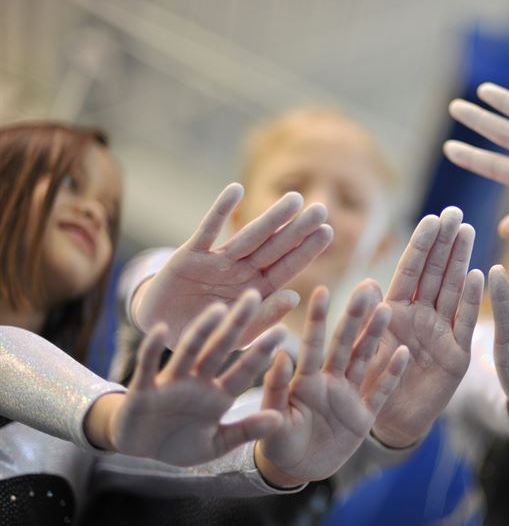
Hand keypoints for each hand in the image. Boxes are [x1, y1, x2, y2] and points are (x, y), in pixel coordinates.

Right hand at [104, 290, 286, 465]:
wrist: (138, 451)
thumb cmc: (180, 443)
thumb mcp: (218, 443)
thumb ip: (246, 431)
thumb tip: (279, 420)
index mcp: (219, 395)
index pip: (244, 370)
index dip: (261, 352)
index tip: (283, 330)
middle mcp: (198, 382)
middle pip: (220, 349)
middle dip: (237, 325)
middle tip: (254, 296)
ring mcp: (171, 383)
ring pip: (189, 351)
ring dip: (202, 330)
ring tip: (218, 309)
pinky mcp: (143, 388)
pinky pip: (148, 364)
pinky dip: (152, 348)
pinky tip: (161, 329)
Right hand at [134, 183, 332, 347]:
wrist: (162, 334)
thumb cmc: (207, 335)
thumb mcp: (238, 333)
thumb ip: (265, 317)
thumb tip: (296, 296)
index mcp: (257, 291)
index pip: (287, 268)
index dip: (307, 250)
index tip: (328, 231)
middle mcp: (241, 272)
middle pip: (274, 248)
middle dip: (297, 229)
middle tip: (321, 207)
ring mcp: (217, 262)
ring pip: (248, 236)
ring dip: (271, 218)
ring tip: (295, 198)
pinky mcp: (189, 256)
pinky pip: (207, 230)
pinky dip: (220, 210)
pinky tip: (236, 190)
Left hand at [255, 283, 408, 486]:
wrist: (296, 469)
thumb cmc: (277, 442)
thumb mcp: (272, 418)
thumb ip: (276, 388)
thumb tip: (281, 354)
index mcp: (305, 381)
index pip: (312, 345)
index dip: (317, 319)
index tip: (321, 289)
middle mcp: (329, 381)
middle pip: (344, 345)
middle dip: (354, 318)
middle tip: (365, 288)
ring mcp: (349, 397)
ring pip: (365, 361)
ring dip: (376, 337)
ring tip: (388, 309)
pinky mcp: (364, 417)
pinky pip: (380, 393)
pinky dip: (392, 374)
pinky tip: (404, 352)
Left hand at [368, 207, 484, 447]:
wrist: (389, 422)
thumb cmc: (370, 384)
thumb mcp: (363, 349)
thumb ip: (366, 317)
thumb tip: (366, 282)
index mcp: (395, 310)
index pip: (410, 270)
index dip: (421, 244)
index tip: (432, 217)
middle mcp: (421, 315)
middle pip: (435, 273)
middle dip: (445, 243)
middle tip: (455, 213)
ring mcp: (441, 332)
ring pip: (452, 290)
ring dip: (460, 261)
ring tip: (468, 231)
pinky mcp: (456, 354)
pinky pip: (465, 322)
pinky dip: (472, 300)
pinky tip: (479, 274)